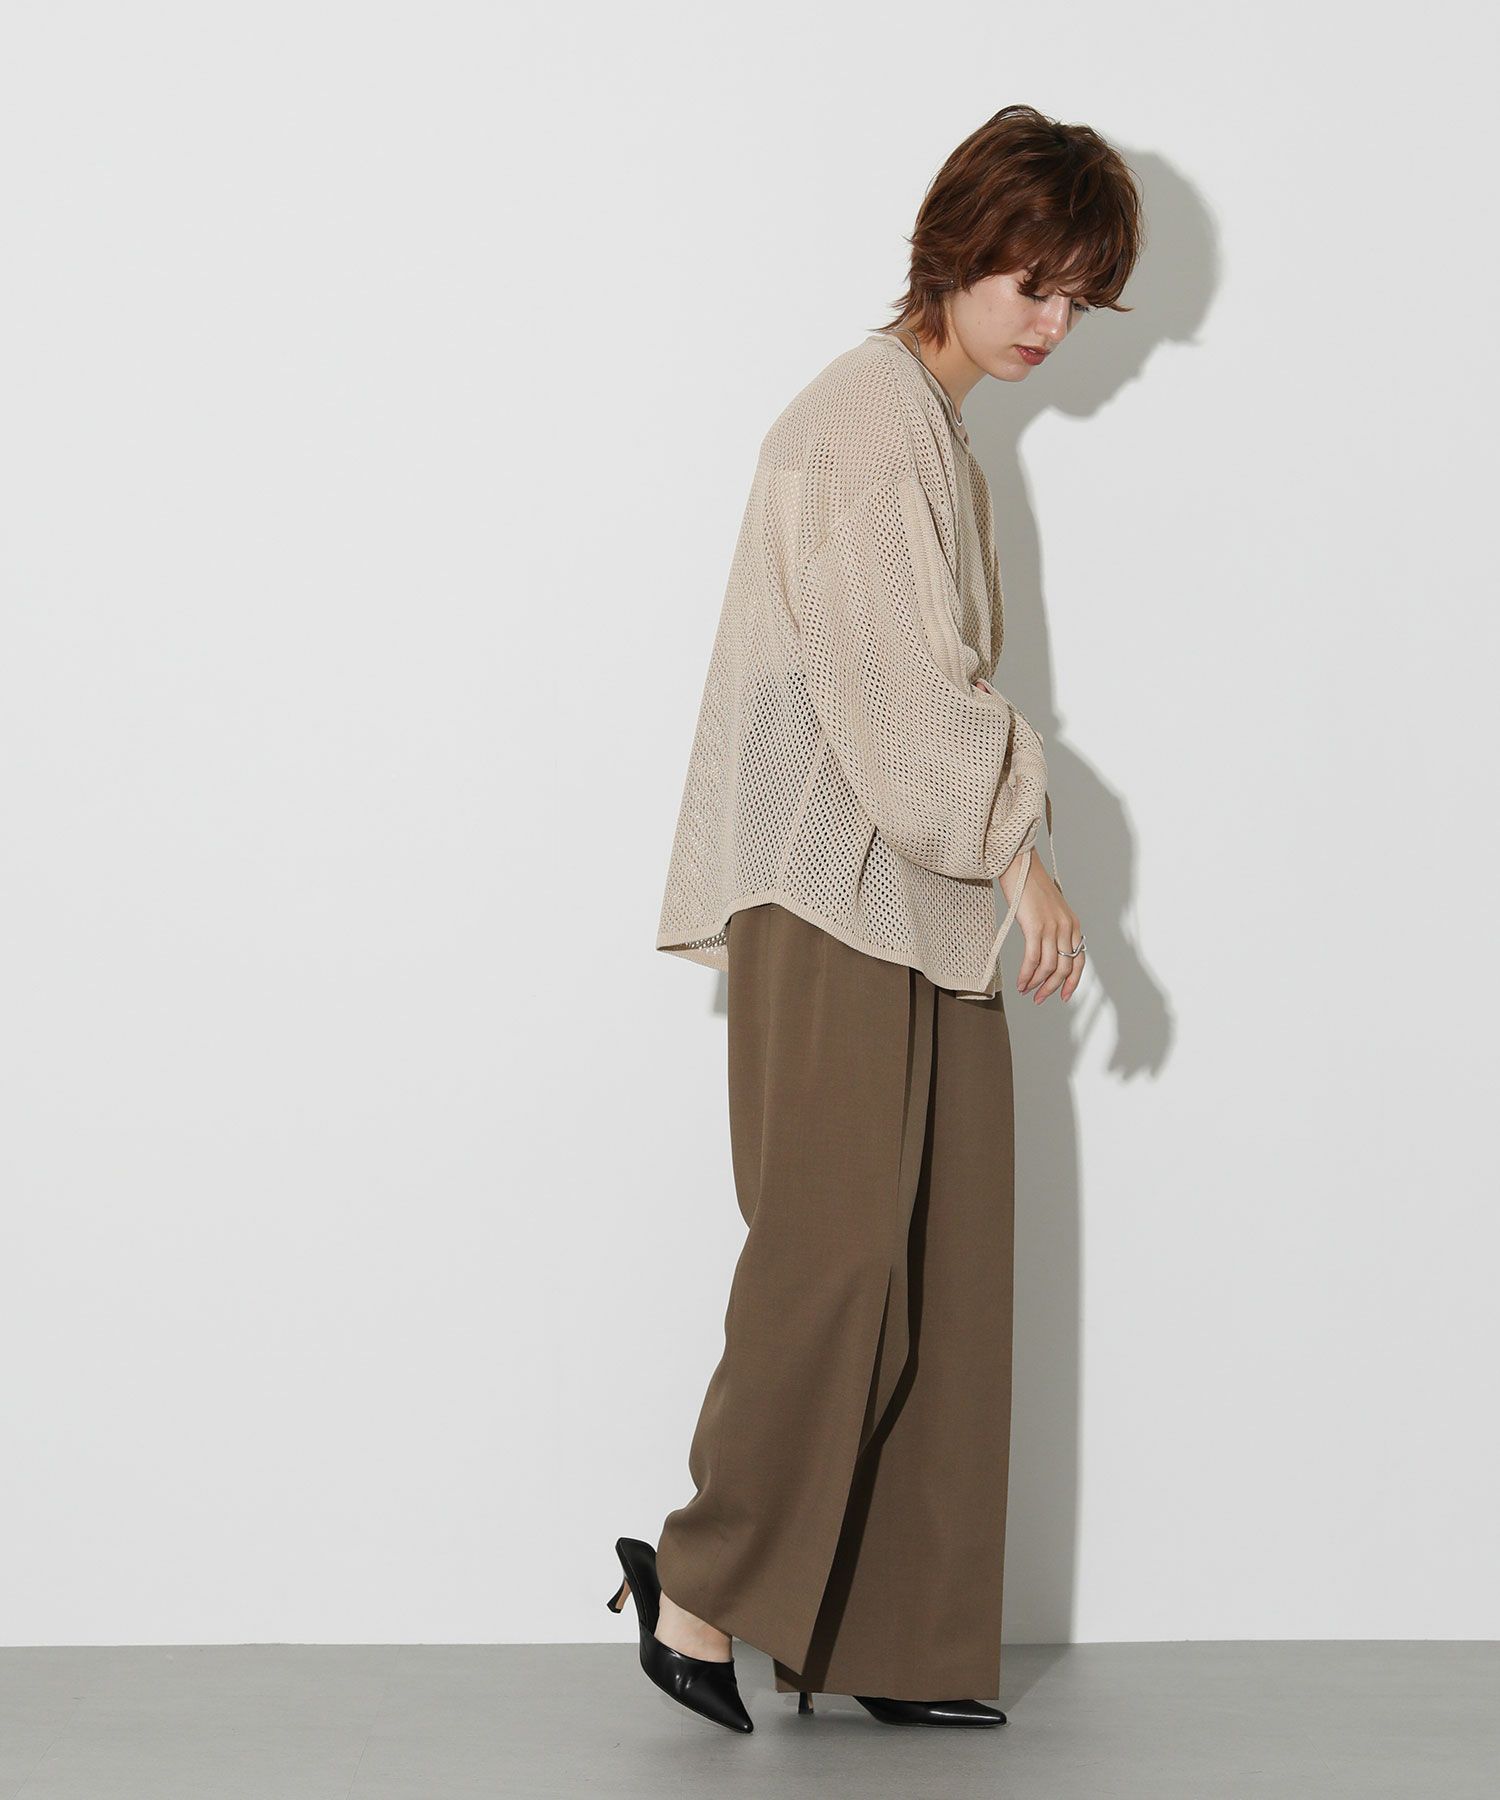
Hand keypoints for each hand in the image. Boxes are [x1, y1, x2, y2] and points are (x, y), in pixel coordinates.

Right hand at [999, 852, 1084, 1003]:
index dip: (1072, 982)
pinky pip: (1033, 960)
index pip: (1079, 961)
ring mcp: (1052, 928)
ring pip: (1049, 967)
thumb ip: (1052, 928)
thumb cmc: (1029, 885)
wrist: (1021, 864)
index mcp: (1073, 924)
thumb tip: (1045, 949)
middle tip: (1039, 999)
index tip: (1064, 996)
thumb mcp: (1049, 909)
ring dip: (1038, 984)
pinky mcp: (1035, 927)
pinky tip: (1020, 983)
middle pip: (1064, 968)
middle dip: (1052, 988)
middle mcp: (1066, 928)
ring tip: (1027, 991)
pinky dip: (1027, 975)